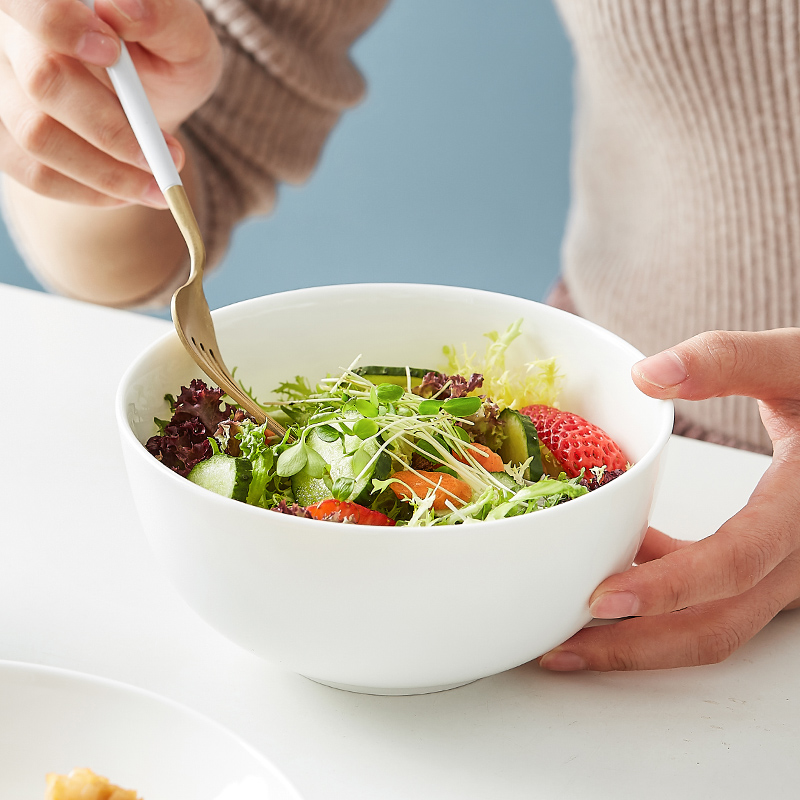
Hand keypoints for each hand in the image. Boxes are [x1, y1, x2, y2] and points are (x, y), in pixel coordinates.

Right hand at [0, 0, 220, 207]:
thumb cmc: (167, 60)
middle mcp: (13, 38)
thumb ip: (165, 17)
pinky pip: (34, 173)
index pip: (26, 0)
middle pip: (41, 80)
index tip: (111, 51)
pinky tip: (129, 191)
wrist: (151, 103)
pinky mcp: (7, 136)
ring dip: (108, 171)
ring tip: (160, 181)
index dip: (58, 22)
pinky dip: (90, 191)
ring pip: (36, 136)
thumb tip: (125, 7)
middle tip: (170, 154)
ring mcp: (4, 88)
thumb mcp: (186, 37)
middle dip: (112, 129)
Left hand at [539, 328, 799, 671]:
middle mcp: (796, 556)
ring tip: (572, 627)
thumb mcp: (796, 364)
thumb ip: (729, 361)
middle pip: (715, 627)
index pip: (733, 563)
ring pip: (714, 624)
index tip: (600, 598)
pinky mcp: (771, 565)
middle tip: (560, 649)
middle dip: (634, 645)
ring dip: (643, 633)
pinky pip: (716, 596)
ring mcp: (785, 570)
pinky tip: (623, 560)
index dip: (667, 587)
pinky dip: (664, 591)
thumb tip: (647, 375)